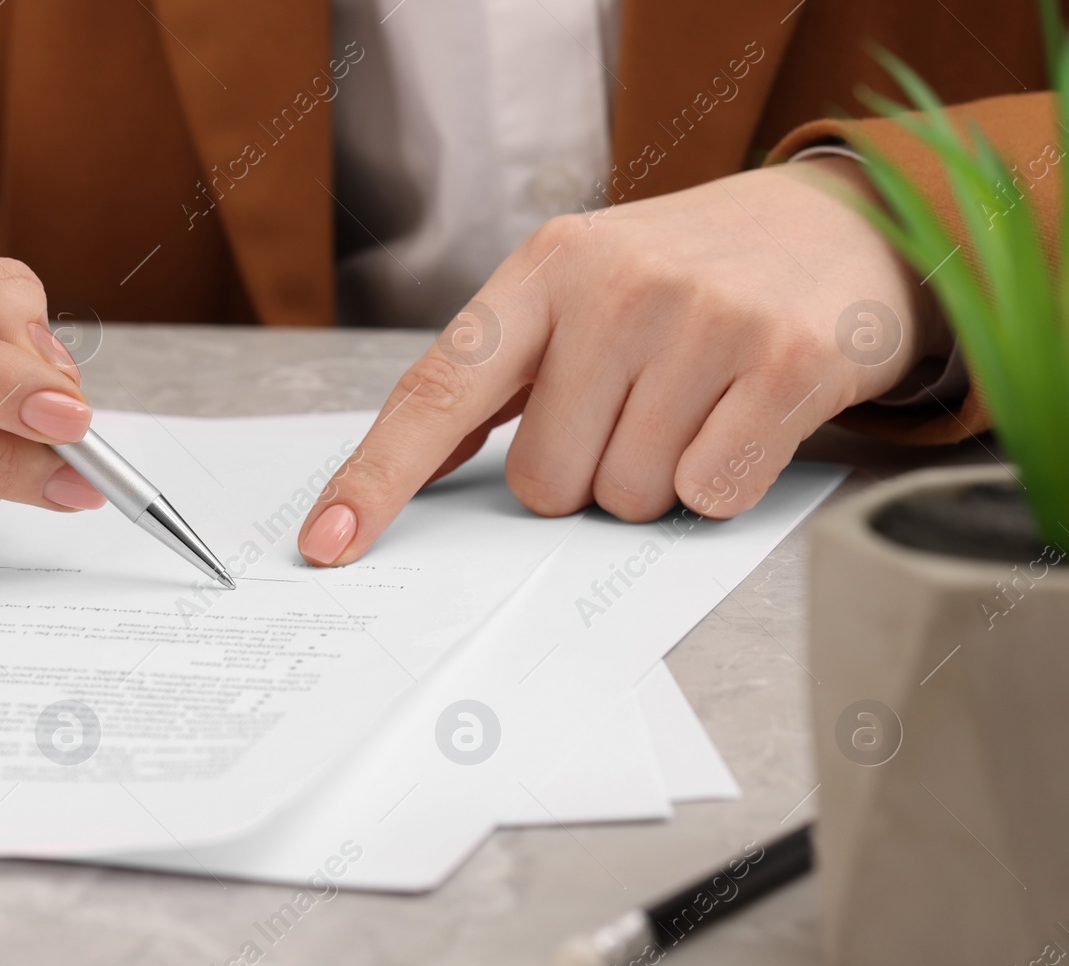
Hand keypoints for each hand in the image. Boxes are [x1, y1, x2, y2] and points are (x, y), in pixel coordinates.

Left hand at [298, 157, 947, 564]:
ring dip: (657, 478)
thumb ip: (499, 373)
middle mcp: (615, 285)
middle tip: (639, 407)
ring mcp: (703, 320)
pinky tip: (743, 416)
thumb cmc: (687, 275)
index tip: (328, 541)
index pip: (437, 391)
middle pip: (546, 482)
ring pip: (628, 496)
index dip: (376, 477)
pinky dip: (722, 481)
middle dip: (589, 473)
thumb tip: (416, 465)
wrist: (840, 222)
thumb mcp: (581, 289)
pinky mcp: (786, 362)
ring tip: (696, 401)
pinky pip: (709, 495)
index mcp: (544, 269)